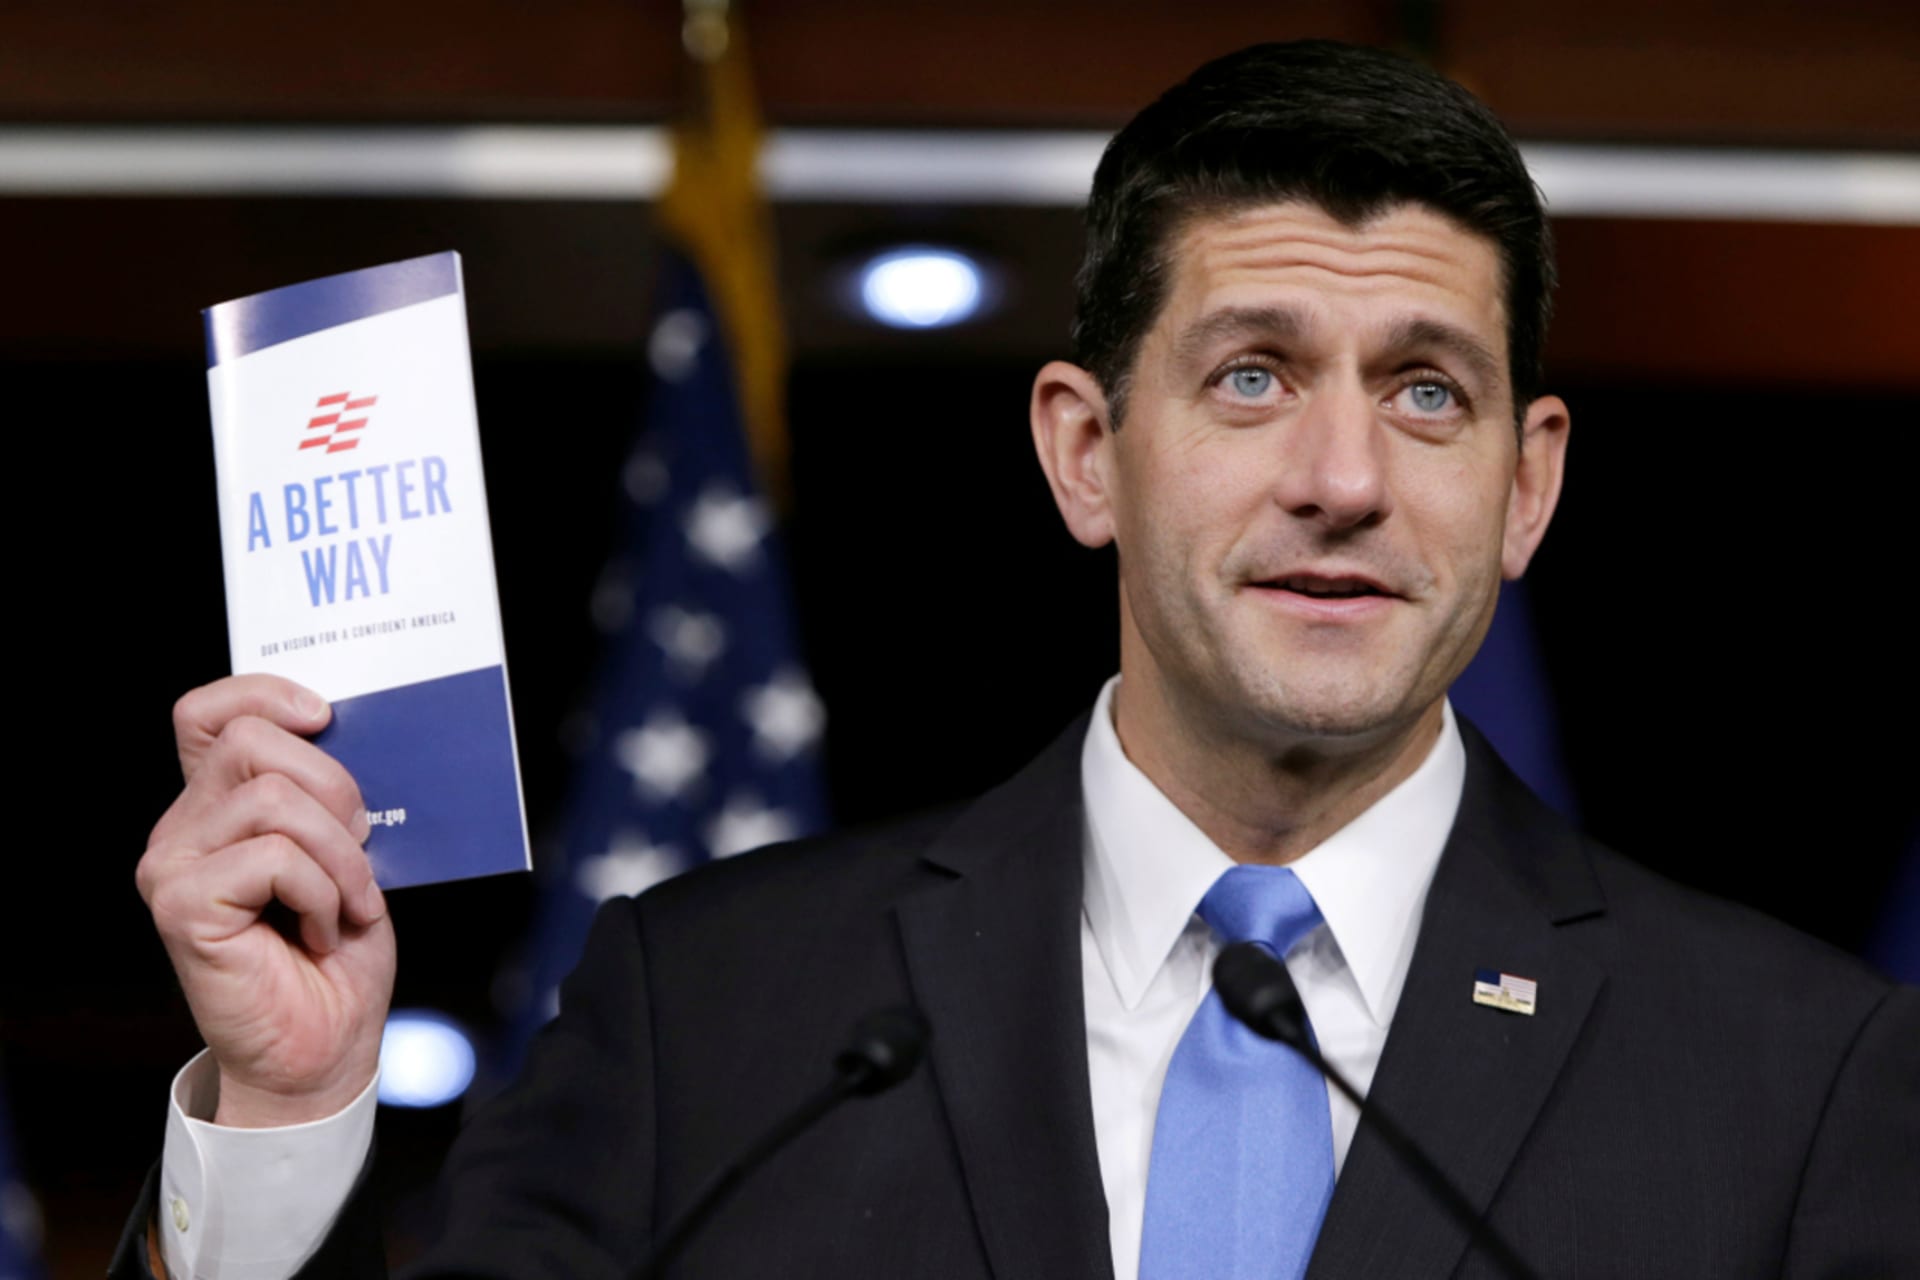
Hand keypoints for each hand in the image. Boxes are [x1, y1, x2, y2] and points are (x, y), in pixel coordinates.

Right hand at [138, 675, 396, 1127]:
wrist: (325, 1046)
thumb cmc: (335, 953)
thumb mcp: (344, 851)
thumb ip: (324, 796)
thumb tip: (346, 739)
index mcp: (216, 808)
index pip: (208, 714)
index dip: (263, 693)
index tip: (324, 716)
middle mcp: (182, 831)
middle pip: (252, 741)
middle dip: (334, 786)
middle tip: (359, 847)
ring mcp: (174, 868)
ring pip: (274, 799)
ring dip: (339, 853)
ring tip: (347, 902)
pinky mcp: (183, 907)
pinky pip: (274, 856)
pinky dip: (323, 890)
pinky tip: (322, 928)